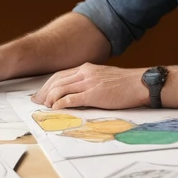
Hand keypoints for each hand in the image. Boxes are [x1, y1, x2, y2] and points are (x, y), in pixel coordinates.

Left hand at [32, 64, 149, 109]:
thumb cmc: (124, 83)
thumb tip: (77, 91)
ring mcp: (89, 83)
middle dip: (44, 92)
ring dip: (51, 99)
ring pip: (61, 89)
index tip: (41, 93)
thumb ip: (89, 80)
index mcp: (86, 68)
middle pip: (57, 81)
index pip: (60, 75)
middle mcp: (85, 73)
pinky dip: (61, 104)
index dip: (48, 84)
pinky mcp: (94, 94)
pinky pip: (72, 99)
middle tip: (37, 102)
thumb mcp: (103, 76)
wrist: (140, 83)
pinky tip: (56, 108)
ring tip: (46, 107)